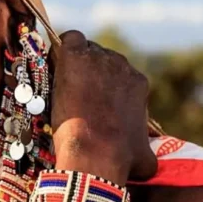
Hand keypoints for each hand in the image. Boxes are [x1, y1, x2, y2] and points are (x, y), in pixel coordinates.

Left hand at [49, 30, 156, 185]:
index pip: (118, 75)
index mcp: (137, 84)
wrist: (97, 153)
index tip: (89, 101)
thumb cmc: (120, 159)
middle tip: (72, 95)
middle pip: (101, 60)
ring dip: (73, 64)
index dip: (102, 87)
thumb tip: (149, 161)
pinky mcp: (76, 56)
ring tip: (59, 84)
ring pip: (84, 49)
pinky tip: (53, 67)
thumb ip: (147, 151)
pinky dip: (60, 50)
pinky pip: (69, 40)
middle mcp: (122, 66)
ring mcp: (98, 59)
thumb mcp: (143, 158)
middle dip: (88, 75)